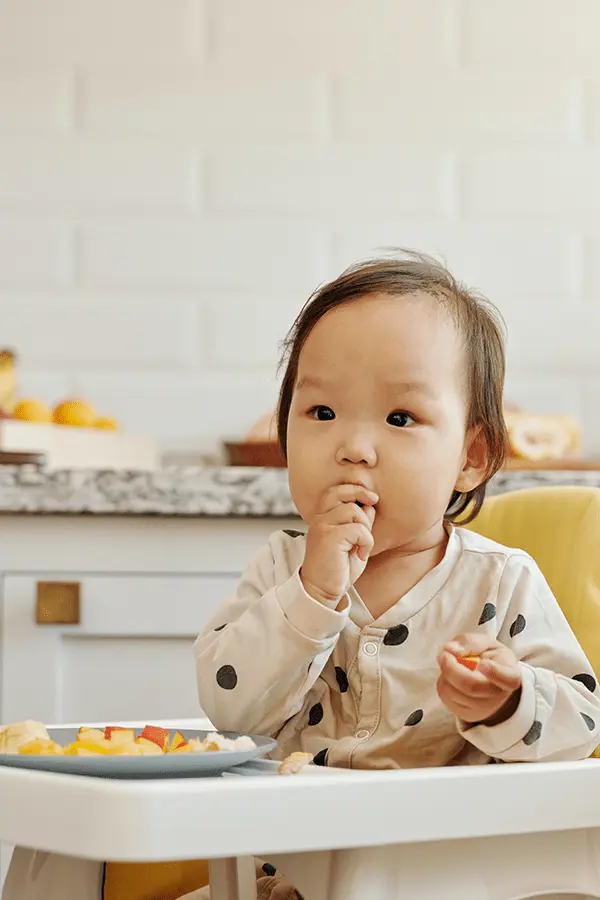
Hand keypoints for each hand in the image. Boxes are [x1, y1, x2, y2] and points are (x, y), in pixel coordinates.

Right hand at [300, 483, 377, 604]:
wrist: (322, 591)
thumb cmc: (339, 568)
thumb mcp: (353, 541)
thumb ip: (360, 522)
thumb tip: (370, 504)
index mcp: (322, 517)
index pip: (336, 491)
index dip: (355, 489)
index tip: (371, 499)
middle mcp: (319, 518)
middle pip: (342, 492)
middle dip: (361, 494)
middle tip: (374, 503)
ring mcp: (322, 526)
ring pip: (353, 511)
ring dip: (366, 527)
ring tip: (362, 544)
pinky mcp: (328, 537)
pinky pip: (358, 529)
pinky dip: (366, 542)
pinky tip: (361, 555)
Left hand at [437, 633, 521, 724]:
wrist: (489, 680)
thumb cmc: (490, 658)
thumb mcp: (486, 643)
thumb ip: (472, 642)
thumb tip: (451, 649)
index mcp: (510, 675)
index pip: (508, 679)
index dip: (495, 672)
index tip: (483, 663)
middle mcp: (499, 696)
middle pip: (471, 686)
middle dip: (452, 668)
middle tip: (444, 654)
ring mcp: (482, 709)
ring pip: (453, 691)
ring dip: (445, 673)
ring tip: (451, 662)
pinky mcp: (465, 714)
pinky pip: (445, 696)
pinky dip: (443, 681)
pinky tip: (451, 676)